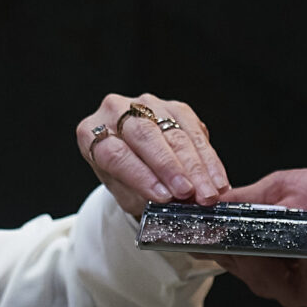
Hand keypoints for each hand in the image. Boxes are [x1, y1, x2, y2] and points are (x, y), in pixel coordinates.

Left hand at [77, 92, 228, 214]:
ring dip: (196, 166)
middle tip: (189, 192)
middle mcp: (115, 111)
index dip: (140, 175)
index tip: (162, 196)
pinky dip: (208, 158)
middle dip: (171, 167)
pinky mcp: (174, 107)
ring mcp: (146, 104)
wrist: (133, 158)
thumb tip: (169, 202)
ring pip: (174, 132)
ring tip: (208, 192)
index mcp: (90, 133)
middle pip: (145, 136)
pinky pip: (194, 129)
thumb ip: (141, 195)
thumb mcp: (121, 192)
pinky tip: (216, 178)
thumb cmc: (123, 177)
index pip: (115, 153)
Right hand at [217, 168, 306, 306]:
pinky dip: (306, 258)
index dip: (204, 237)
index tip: (186, 224)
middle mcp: (274, 271)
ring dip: (260, 256)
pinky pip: (304, 281)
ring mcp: (298, 286)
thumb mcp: (285, 188)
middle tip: (220, 227)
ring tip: (262, 233)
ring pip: (263, 280)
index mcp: (261, 245)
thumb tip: (206, 201)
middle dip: (227, 247)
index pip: (223, 246)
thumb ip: (246, 199)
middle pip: (237, 266)